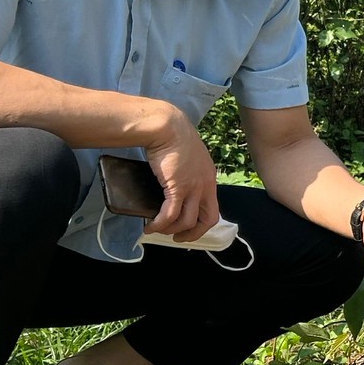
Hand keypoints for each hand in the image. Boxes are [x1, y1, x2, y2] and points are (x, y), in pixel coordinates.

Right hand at [143, 105, 219, 241]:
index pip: (212, 207)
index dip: (202, 222)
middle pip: (208, 219)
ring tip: (157, 230)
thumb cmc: (173, 136)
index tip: (189, 228)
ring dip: (171, 230)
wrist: (166, 127)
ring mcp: (193, 187)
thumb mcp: (187, 156)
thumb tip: (172, 180)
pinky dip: (160, 224)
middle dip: (194, 234)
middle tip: (178, 238)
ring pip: (187, 221)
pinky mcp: (177, 187)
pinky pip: (170, 214)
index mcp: (209, 177)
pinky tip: (151, 225)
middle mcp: (206, 184)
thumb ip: (186, 170)